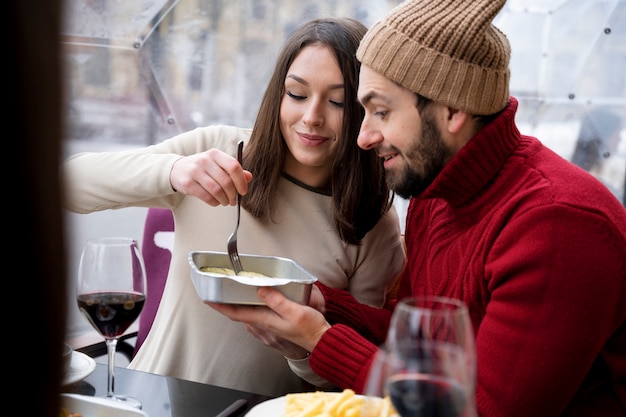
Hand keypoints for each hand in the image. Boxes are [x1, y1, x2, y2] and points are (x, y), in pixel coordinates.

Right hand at [169, 148, 252, 205]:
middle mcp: (205, 160)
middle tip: (234, 201)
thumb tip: (249, 177)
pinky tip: (216, 202)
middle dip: (233, 194)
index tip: (243, 191)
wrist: (177, 169)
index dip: (241, 181)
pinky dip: (214, 202)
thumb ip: (233, 170)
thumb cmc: (202, 168)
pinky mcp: (187, 183)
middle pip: (226, 181)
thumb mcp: (217, 165)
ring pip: (216, 190)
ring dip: (224, 200)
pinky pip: (206, 197)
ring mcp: (195, 171)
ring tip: (225, 202)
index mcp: (215, 154)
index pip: (234, 166)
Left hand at [207, 286, 330, 352]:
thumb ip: (278, 301)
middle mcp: (265, 324)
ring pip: (247, 314)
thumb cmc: (311, 328)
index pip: (237, 313)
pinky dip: (249, 308)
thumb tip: (261, 290)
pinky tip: (253, 301)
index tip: (208, 299)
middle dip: (225, 304)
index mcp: (266, 320)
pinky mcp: (276, 324)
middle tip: (216, 294)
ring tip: (230, 295)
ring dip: (236, 306)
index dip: (221, 306)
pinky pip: (257, 315)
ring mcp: (270, 325)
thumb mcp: (296, 311)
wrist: (321, 341)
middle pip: (239, 313)